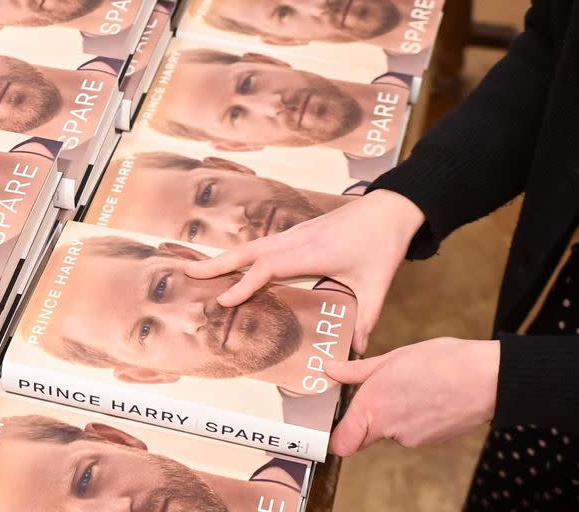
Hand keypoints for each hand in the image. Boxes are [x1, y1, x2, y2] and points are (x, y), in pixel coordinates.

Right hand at [184, 190, 424, 352]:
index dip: (245, 284)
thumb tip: (356, 351)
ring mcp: (296, 233)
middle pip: (249, 251)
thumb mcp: (377, 285)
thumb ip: (366, 319)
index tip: (224, 301)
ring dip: (225, 257)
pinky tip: (234, 262)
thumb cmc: (383, 244)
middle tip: (187, 273)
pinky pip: (264, 243)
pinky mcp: (299, 231)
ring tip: (199, 268)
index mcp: (313, 253)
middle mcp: (298, 240)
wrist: (390, 208)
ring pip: (253, 245)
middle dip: (217, 263)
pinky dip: (243, 253)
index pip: (269, 268)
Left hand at [325, 337, 499, 454]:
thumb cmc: (442, 362)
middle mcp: (389, 429)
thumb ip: (357, 370)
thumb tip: (330, 370)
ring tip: (412, 387)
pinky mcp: (430, 442)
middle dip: (365, 421)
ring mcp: (411, 439)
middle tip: (377, 394)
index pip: (341, 444)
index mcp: (373, 406)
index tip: (336, 422)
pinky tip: (428, 396)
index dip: (335, 437)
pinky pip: (412, 432)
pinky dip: (415, 418)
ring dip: (394, 415)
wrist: (488, 379)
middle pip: (363, 437)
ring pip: (390, 432)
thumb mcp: (392, 357)